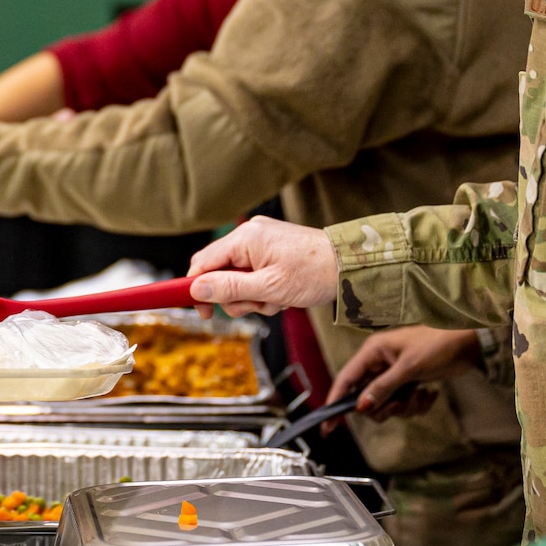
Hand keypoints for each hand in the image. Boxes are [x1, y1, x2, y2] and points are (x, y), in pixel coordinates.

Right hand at [186, 217, 338, 314]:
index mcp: (245, 239)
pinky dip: (263, 289)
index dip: (197, 289)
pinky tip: (282, 295)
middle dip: (235, 296)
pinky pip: (254, 272)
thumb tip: (195, 289)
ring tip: (276, 301)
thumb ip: (229, 288)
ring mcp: (262, 240)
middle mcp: (250, 234)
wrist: (350, 265)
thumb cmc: (313, 274)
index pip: (203, 263)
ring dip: (252, 296)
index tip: (202, 311)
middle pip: (221, 272)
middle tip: (257, 306)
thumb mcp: (268, 288)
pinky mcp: (272, 248)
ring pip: (238, 276)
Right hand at [328, 327, 480, 417]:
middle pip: (366, 398)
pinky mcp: (409, 384)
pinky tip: (430, 394)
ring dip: (404, 406)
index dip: (335, 401)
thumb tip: (361, 407)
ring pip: (386, 405)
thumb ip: (383, 387)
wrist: (467, 342)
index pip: (346, 379)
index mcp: (373, 352)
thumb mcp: (408, 367)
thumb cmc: (437, 345)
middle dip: (384, 406)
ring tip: (420, 394)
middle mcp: (379, 364)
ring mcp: (394, 375)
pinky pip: (403, 405)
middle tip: (400, 403)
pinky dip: (416, 404)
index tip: (327, 424)